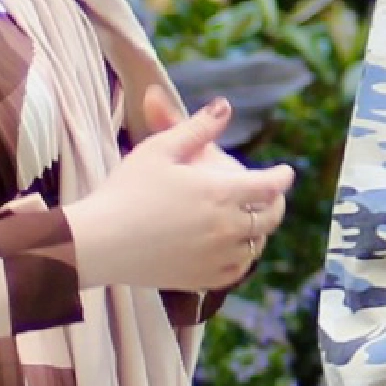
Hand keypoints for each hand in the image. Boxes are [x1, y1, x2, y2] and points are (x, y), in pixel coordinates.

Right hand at [69, 91, 294, 293]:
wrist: (99, 243)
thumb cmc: (126, 190)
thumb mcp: (160, 149)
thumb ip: (196, 127)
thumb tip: (225, 105)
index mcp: (220, 193)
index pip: (269, 185)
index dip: (282, 177)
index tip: (286, 172)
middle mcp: (226, 228)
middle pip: (270, 218)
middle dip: (276, 204)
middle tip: (272, 197)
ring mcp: (216, 257)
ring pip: (255, 246)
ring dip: (257, 232)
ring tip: (253, 223)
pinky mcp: (202, 279)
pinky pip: (236, 271)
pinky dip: (241, 259)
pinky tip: (234, 251)